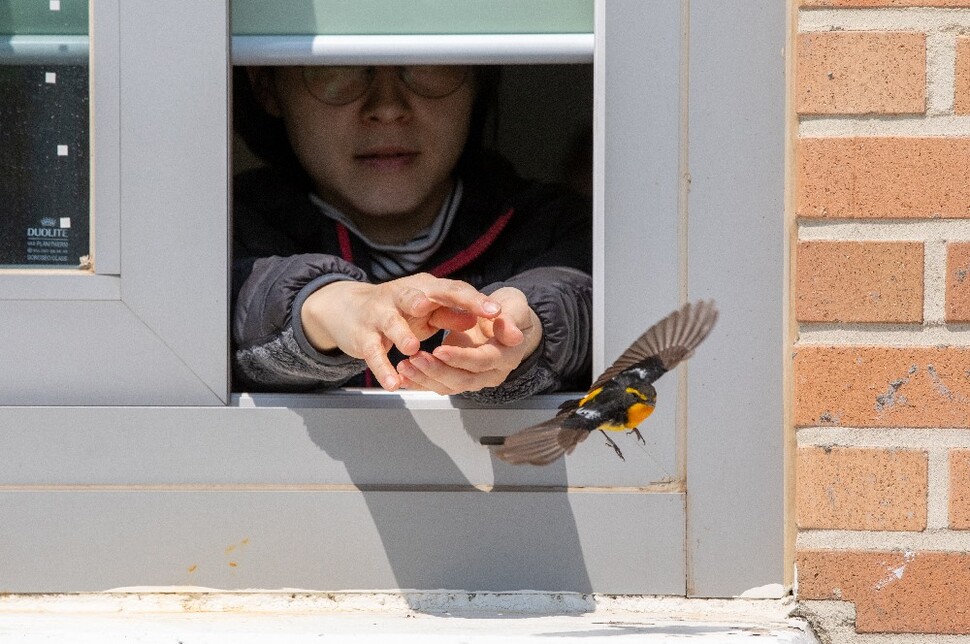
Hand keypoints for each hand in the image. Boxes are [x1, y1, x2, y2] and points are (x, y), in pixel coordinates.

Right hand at [300, 273, 501, 390]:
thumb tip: (480, 318)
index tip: (495, 311)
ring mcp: (378, 315)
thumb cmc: (395, 309)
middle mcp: (400, 296)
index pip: (451, 290)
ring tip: (413, 349)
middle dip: (441, 305)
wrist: (344, 308)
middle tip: (461, 317)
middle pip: (418, 297)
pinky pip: (373, 352)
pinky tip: (393, 383)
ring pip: (391, 322)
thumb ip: (450, 312)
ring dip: (402, 334)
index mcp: (422, 288)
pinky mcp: (362, 336)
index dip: (473, 300)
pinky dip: (382, 368)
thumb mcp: (425, 308)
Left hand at [396, 287, 541, 394]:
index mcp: (506, 356)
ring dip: (425, 378)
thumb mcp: (514, 306)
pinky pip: (439, 384)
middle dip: (437, 371)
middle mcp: (491, 373)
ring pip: (449, 386)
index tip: (439, 350)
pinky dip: (420, 382)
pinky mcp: (459, 377)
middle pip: (463, 379)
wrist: (503, 319)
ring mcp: (475, 378)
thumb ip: (512, 319)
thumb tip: (515, 336)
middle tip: (415, 359)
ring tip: (404, 366)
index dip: (460, 357)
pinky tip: (402, 378)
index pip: (482, 361)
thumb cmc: (508, 309)